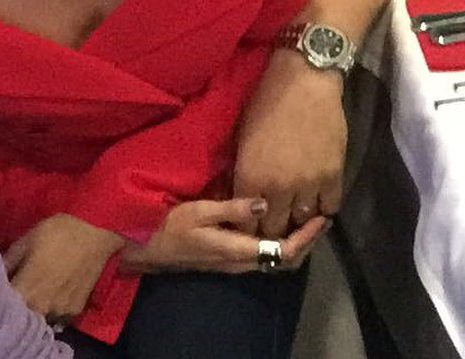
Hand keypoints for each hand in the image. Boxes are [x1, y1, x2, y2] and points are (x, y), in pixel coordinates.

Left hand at [4, 214, 123, 324]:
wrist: (95, 232)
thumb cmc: (57, 232)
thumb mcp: (26, 240)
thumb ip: (8, 261)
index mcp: (27, 290)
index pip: (4, 306)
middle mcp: (42, 308)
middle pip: (22, 317)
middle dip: (16, 307)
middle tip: (15, 290)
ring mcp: (61, 313)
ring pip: (41, 320)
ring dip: (35, 311)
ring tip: (34, 295)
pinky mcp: (75, 311)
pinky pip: (58, 317)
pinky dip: (51, 311)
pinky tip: (51, 296)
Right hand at [121, 198, 327, 274]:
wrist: (142, 246)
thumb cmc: (168, 225)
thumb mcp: (198, 211)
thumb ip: (232, 208)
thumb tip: (264, 201)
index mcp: (238, 250)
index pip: (284, 251)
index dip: (307, 237)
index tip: (322, 217)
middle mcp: (240, 262)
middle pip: (285, 259)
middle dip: (306, 240)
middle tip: (319, 216)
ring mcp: (232, 262)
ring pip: (274, 257)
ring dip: (293, 240)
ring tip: (302, 215)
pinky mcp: (225, 256)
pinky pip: (261, 252)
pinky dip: (276, 238)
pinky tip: (273, 219)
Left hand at [233, 49, 346, 237]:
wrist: (304, 81)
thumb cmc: (265, 100)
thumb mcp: (241, 136)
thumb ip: (242, 170)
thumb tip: (239, 195)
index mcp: (250, 176)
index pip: (246, 225)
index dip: (247, 230)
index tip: (249, 227)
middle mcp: (279, 188)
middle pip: (275, 230)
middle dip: (272, 230)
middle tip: (272, 221)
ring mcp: (309, 185)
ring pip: (303, 222)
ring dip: (297, 218)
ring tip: (294, 211)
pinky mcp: (334, 177)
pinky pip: (329, 208)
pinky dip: (322, 207)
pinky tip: (316, 199)